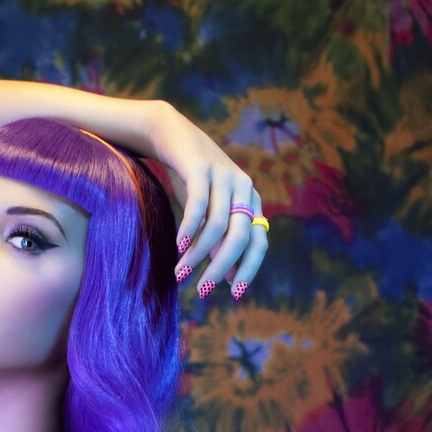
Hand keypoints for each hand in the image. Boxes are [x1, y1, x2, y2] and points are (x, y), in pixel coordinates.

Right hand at [150, 103, 268, 298]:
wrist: (172, 137)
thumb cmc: (192, 181)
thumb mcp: (209, 215)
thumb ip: (219, 243)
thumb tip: (226, 279)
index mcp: (251, 201)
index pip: (259, 242)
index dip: (248, 269)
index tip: (234, 295)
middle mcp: (244, 187)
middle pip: (241, 237)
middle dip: (222, 267)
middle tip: (203, 290)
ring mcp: (224, 175)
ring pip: (218, 225)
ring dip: (198, 254)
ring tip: (181, 273)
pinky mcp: (201, 166)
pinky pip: (199, 204)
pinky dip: (189, 228)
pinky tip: (179, 247)